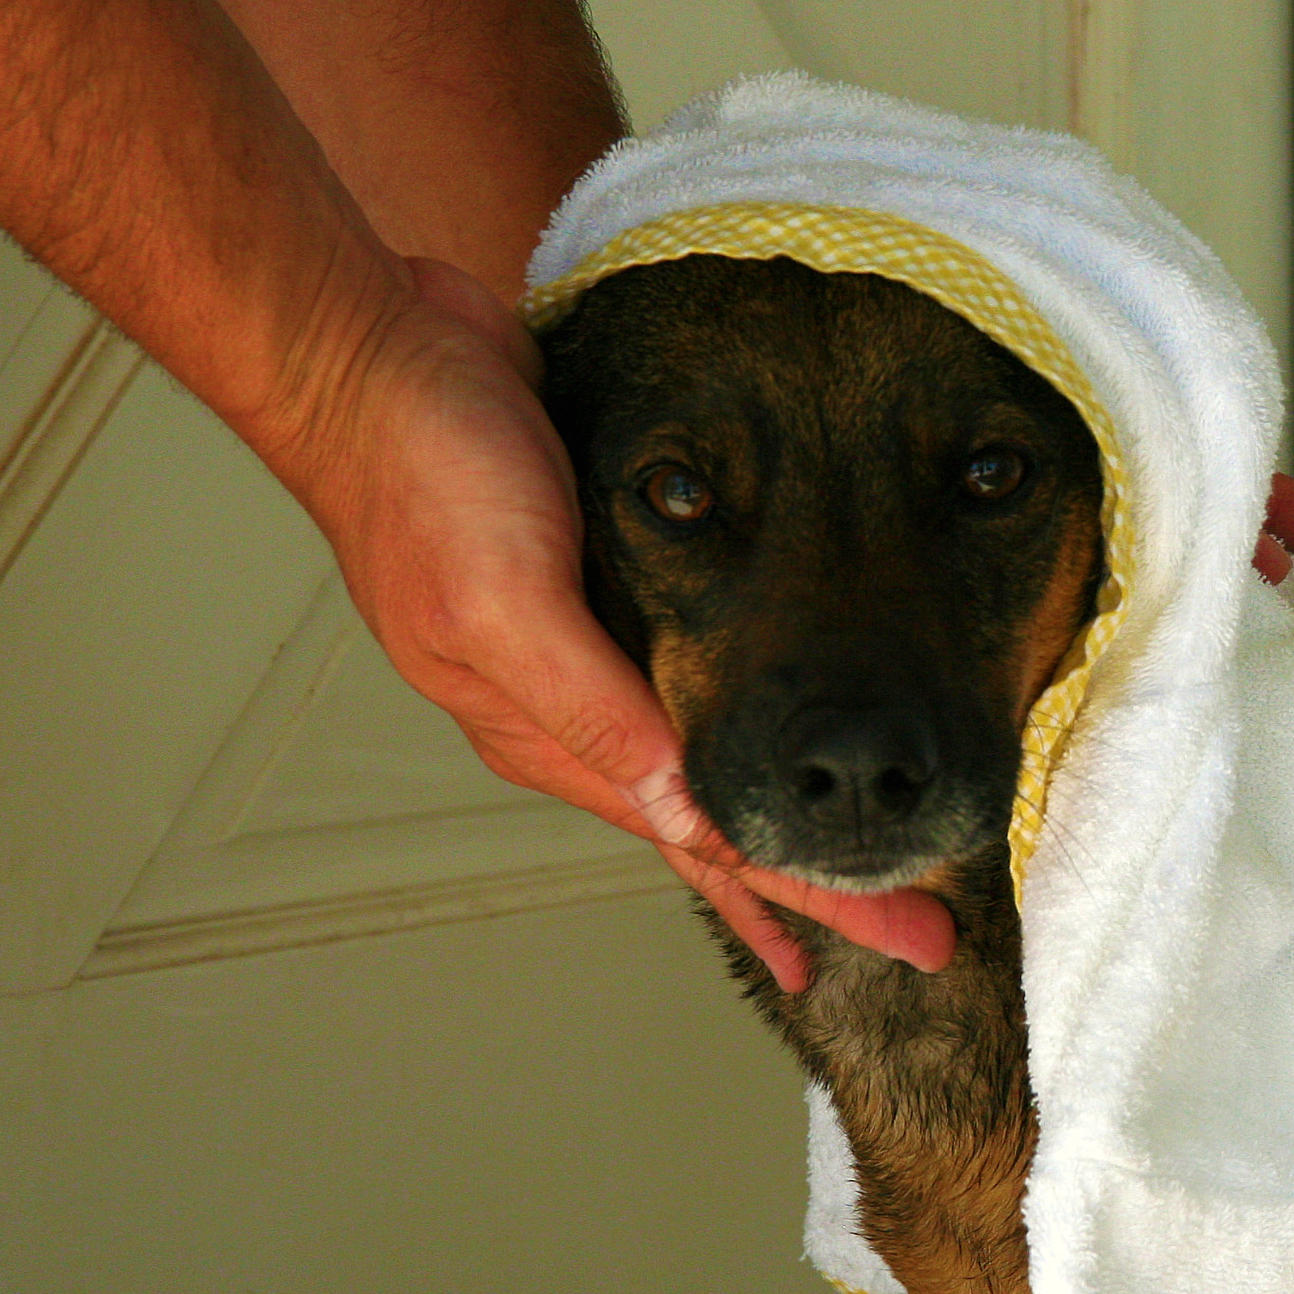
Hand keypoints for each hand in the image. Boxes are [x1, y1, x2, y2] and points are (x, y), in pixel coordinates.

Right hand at [284, 257, 954, 990]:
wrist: (370, 354)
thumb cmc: (421, 470)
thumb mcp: (506, 597)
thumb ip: (589, 708)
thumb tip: (679, 811)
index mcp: (543, 732)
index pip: (701, 843)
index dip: (802, 899)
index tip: (902, 940)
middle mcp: (566, 711)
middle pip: (714, 823)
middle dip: (817, 883)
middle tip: (923, 932)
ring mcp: (583, 653)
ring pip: (704, 762)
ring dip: (780, 814)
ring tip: (861, 860)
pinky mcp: (600, 588)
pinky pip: (689, 677)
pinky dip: (742, 720)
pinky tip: (774, 733)